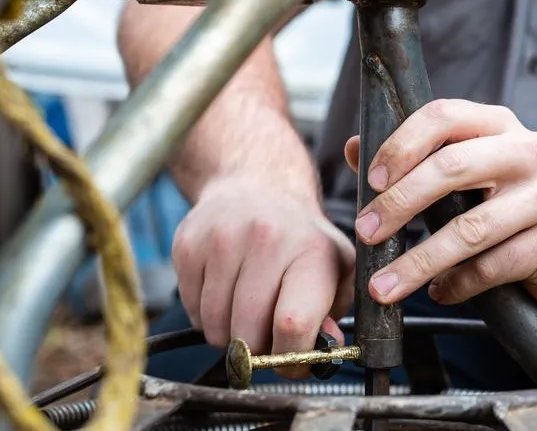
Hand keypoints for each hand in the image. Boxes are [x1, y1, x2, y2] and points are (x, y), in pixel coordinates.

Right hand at [171, 177, 355, 377]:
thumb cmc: (301, 240)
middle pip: (248, 334)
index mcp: (311, 251)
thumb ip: (335, 313)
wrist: (258, 187)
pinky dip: (208, 317)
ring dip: (231, 335)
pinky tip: (226, 291)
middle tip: (267, 333)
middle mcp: (267, 239)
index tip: (291, 360)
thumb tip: (322, 350)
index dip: (290, 358)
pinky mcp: (189, 245)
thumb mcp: (336, 270)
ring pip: (216, 328)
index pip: (293, 324)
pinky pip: (192, 312)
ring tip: (247, 308)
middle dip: (258, 350)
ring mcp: (223, 240)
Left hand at [345, 99, 536, 312]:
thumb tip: (354, 148)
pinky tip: (439, 292)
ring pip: (470, 229)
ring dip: (418, 261)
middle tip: (366, 233)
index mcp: (500, 125)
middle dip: (399, 203)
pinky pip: (492, 267)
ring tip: (384, 285)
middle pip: (453, 167)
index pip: (445, 116)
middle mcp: (530, 151)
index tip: (371, 180)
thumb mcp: (464, 174)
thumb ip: (412, 160)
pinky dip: (456, 284)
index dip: (401, 145)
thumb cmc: (504, 204)